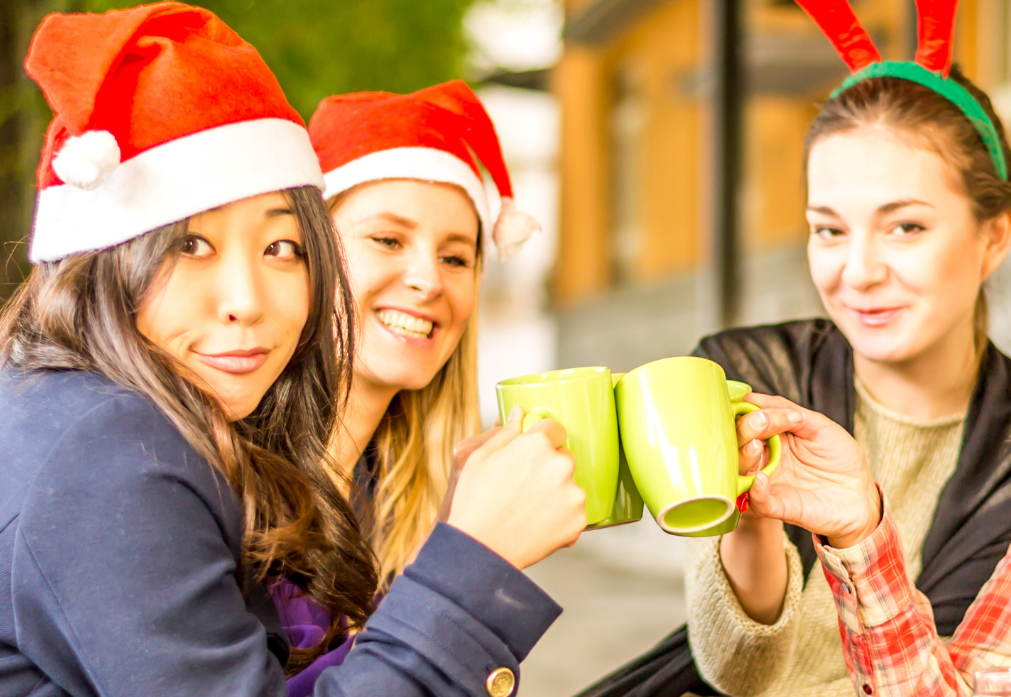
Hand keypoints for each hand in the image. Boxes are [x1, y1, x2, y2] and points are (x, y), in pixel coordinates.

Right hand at [447, 406, 586, 567]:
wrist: (479, 549)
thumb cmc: (474, 504)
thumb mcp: (479, 457)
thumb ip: (506, 432)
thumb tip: (518, 413)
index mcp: (537, 444)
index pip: (554, 428)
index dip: (541, 440)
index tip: (533, 454)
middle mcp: (560, 465)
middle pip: (563, 457)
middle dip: (548, 467)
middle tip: (524, 486)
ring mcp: (573, 493)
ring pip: (570, 485)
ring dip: (556, 492)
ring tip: (529, 508)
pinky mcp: (579, 520)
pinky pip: (574, 511)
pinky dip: (561, 517)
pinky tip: (537, 523)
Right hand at [735, 393, 881, 547]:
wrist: (861, 494)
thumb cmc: (841, 459)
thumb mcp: (819, 426)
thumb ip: (789, 412)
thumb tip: (754, 398)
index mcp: (772, 437)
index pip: (749, 421)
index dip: (750, 411)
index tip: (759, 407)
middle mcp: (765, 458)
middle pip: (738, 444)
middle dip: (745, 429)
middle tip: (760, 421)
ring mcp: (768, 482)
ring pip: (741, 471)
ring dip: (744, 455)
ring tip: (756, 444)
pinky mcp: (778, 506)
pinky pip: (757, 501)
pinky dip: (755, 490)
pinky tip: (761, 478)